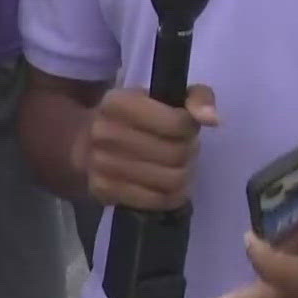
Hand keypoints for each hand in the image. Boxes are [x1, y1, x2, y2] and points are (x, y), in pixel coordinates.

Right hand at [77, 85, 217, 210]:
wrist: (85, 143)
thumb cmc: (134, 117)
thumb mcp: (162, 96)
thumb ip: (196, 98)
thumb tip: (212, 118)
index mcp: (118, 102)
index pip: (176, 124)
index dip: (190, 128)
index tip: (186, 127)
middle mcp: (104, 132)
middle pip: (175, 154)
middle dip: (189, 153)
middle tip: (185, 149)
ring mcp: (101, 164)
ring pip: (169, 181)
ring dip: (184, 176)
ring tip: (178, 167)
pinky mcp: (103, 190)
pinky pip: (156, 201)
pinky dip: (171, 196)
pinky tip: (169, 186)